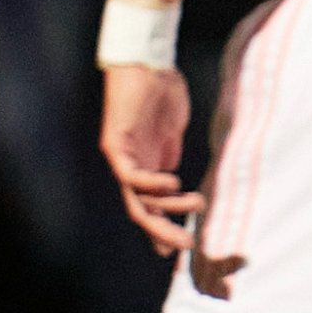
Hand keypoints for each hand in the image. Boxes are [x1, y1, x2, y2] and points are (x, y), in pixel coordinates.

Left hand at [100, 62, 199, 256]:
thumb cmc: (161, 92)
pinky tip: (173, 182)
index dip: (163, 227)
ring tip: (196, 204)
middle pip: (142, 210)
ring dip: (168, 207)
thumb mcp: (171, 130)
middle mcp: (131, 166)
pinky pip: (130, 174)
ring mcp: (122, 157)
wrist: (148, 63)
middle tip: (187, 245)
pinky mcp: (115, 144)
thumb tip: (173, 179)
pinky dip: (151, 182)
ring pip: (139, 198)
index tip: (178, 249)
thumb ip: (170, 153)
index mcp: (146, 165)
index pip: (151, 205)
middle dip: (163, 231)